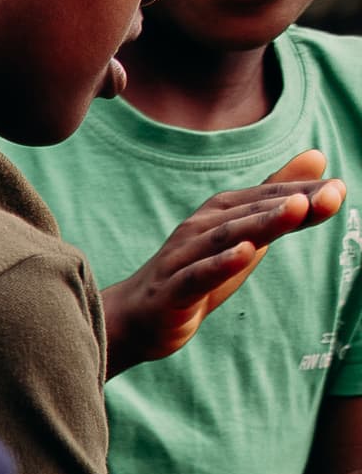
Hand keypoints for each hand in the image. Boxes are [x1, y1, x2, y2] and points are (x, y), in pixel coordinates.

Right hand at [103, 151, 343, 375]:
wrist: (135, 317)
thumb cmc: (194, 271)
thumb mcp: (244, 233)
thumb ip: (279, 199)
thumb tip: (318, 156)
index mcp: (219, 212)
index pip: (268, 198)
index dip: (305, 193)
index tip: (339, 190)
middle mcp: (200, 228)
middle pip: (251, 213)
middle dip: (291, 203)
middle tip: (331, 195)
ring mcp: (182, 259)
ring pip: (226, 238)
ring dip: (261, 223)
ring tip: (296, 211)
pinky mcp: (172, 292)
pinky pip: (196, 276)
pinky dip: (219, 264)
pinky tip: (244, 253)